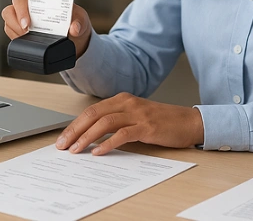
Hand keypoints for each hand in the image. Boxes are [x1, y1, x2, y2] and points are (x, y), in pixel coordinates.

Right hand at [1, 0, 92, 57]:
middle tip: (26, 32)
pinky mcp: (20, 32)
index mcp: (39, 0)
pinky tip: (26, 41)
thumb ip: (79, 23)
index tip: (27, 23)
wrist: (75, 39)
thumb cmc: (75, 22)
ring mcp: (22, 20)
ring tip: (28, 39)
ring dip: (15, 31)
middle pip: (10, 10)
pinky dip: (16, 39)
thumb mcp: (80, 20)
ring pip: (8, 22)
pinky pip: (11, 34)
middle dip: (15, 22)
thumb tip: (74, 29)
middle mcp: (28, 8)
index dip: (20, 9)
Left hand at [55, 93, 204, 154]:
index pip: (91, 110)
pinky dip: (108, 143)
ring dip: (87, 137)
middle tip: (63, 145)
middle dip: (75, 130)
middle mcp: (127, 103)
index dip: (75, 124)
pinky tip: (99, 152)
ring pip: (104, 123)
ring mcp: (137, 114)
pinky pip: (123, 134)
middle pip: (93, 114)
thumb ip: (116, 122)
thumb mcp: (135, 117)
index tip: (63, 138)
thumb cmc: (162, 122)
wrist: (188, 122)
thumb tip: (91, 138)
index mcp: (122, 99)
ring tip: (76, 150)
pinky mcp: (147, 126)